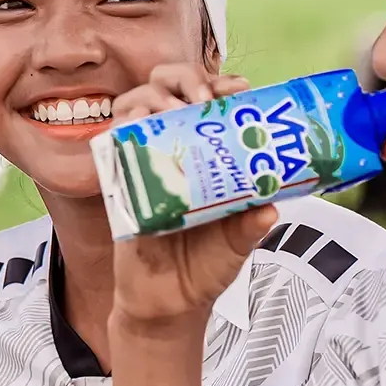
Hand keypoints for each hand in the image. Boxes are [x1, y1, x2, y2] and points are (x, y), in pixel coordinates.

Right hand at [111, 65, 275, 323]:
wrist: (165, 307)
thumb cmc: (203, 271)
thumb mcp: (234, 248)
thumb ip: (249, 229)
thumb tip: (271, 208)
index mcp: (208, 159)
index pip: (211, 104)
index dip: (221, 85)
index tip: (238, 88)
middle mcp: (175, 152)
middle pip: (170, 90)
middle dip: (185, 79)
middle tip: (203, 98)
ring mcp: (145, 163)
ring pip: (138, 105)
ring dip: (154, 97)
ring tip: (172, 108)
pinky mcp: (120, 183)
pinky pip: (114, 144)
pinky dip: (124, 126)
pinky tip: (138, 123)